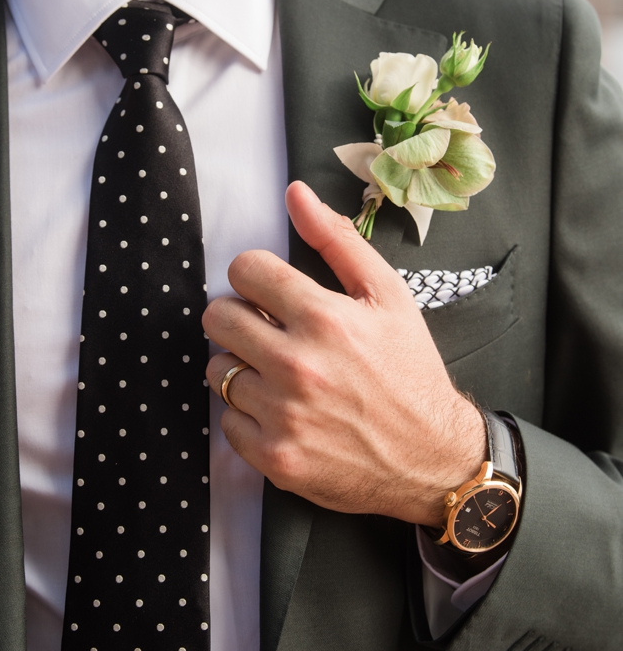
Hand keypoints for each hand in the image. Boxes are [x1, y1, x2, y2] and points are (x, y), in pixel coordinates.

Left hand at [202, 181, 485, 526]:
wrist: (433, 457)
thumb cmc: (408, 370)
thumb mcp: (387, 296)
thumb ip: (337, 241)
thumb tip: (295, 193)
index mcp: (323, 319)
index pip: (243, 270)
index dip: (256, 278)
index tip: (270, 294)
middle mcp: (297, 365)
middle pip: (217, 318)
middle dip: (240, 319)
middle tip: (270, 333)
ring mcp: (282, 414)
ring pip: (217, 370)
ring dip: (242, 369)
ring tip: (280, 376)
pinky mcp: (273, 455)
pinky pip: (226, 420)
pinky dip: (248, 416)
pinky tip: (283, 412)